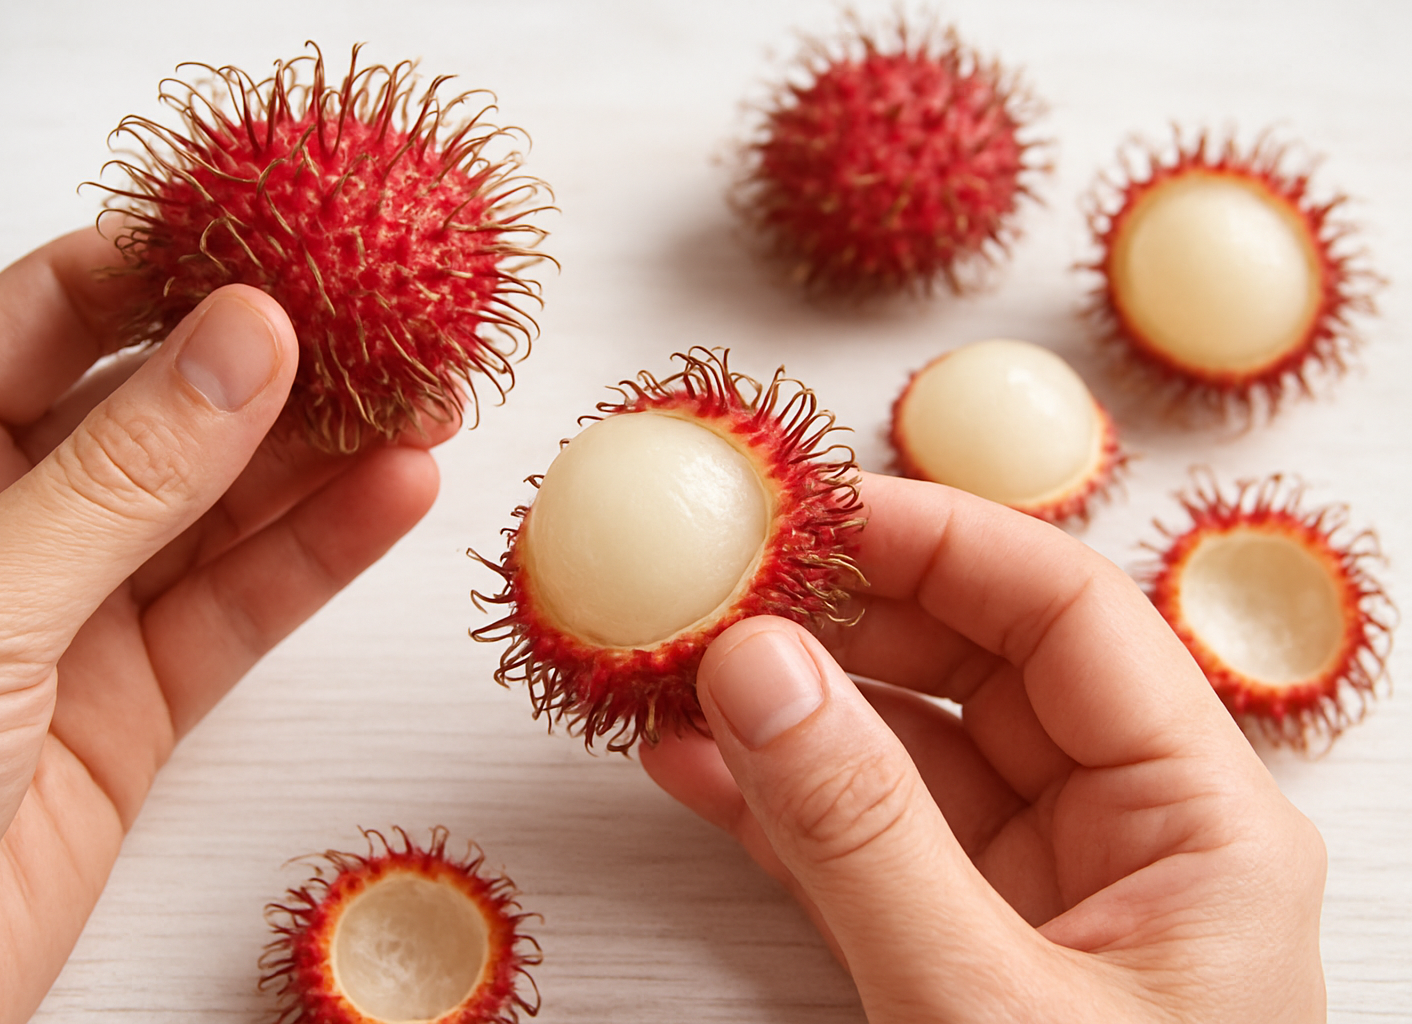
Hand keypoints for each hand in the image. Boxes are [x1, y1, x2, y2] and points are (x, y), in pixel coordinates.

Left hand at [0, 227, 441, 1022]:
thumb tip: (243, 338)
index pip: (58, 308)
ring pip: (225, 503)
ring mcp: (76, 608)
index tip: (286, 228)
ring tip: (425, 398)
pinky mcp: (138, 697)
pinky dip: (324, 551)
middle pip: (164, 401)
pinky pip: (245, 604)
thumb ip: (121, 474)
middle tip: (390, 319)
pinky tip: (395, 493)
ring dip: (328, 451)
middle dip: (282, 360)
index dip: (175, 260)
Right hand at [641, 474, 1326, 1022]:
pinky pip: (866, 844)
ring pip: (909, 755)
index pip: (1068, 615)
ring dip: (792, 708)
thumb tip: (757, 665)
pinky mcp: (962, 955)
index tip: (814, 507)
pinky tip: (692, 766)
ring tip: (678, 665)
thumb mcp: (980, 1010)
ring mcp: (1039, 899)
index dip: (939, 540)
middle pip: (981, 668)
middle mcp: (1128, 840)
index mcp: (1202, 824)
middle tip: (722, 581)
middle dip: (844, 620)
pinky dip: (777, 804)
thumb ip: (863, 833)